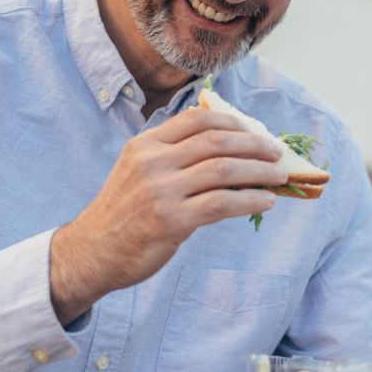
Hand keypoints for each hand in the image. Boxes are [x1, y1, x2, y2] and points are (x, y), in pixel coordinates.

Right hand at [49, 107, 286, 323]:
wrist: (92, 252)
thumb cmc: (124, 213)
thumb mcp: (139, 171)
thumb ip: (173, 155)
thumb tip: (226, 143)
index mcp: (146, 144)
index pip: (198, 119)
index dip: (234, 122)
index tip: (256, 132)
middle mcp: (152, 162)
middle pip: (216, 141)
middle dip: (254, 144)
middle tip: (277, 152)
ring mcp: (160, 191)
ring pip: (223, 170)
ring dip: (259, 171)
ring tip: (279, 175)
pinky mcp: (171, 221)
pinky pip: (221, 204)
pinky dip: (250, 200)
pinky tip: (265, 201)